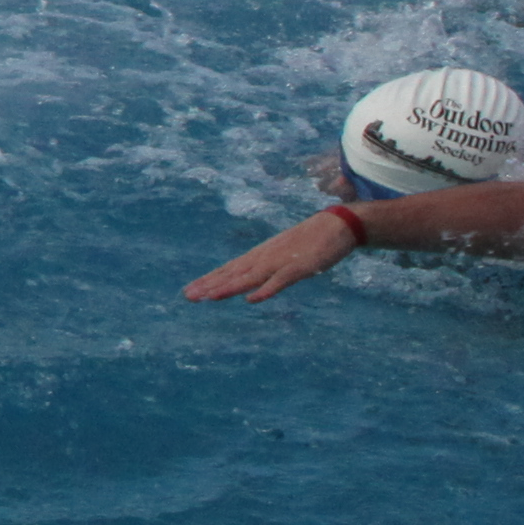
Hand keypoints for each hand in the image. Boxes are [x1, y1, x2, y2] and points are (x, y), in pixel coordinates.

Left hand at [181, 211, 362, 303]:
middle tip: (188, 296)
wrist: (335, 225)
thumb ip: (265, 269)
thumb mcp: (281, 256)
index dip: (209, 280)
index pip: (229, 269)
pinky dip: (266, 289)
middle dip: (210, 285)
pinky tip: (252, 299)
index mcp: (259, 255)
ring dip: (229, 287)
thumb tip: (250, 287)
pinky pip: (280, 280)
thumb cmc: (307, 242)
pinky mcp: (299, 267)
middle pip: (233, 273)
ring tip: (209, 297)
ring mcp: (280, 262)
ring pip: (250, 277)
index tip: (190, 291)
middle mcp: (264, 258)